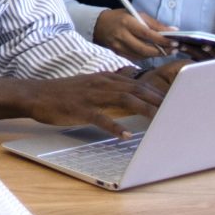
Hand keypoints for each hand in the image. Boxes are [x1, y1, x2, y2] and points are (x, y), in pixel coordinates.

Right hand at [8, 69, 170, 137]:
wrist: (37, 94)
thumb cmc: (65, 93)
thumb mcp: (91, 85)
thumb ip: (112, 87)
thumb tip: (133, 89)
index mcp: (105, 78)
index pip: (138, 83)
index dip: (158, 93)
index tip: (176, 102)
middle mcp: (101, 84)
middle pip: (136, 89)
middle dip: (158, 100)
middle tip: (177, 110)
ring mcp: (91, 96)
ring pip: (124, 99)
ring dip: (144, 109)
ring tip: (160, 121)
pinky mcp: (80, 108)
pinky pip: (100, 118)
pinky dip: (114, 126)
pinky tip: (125, 135)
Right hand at [93, 6, 174, 60]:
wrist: (98, 25)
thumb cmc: (121, 17)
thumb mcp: (136, 15)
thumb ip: (155, 24)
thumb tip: (174, 30)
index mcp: (127, 22)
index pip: (147, 34)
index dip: (162, 40)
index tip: (175, 42)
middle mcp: (122, 36)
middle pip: (145, 49)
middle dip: (162, 51)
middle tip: (175, 49)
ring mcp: (119, 47)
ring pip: (142, 55)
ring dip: (156, 55)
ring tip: (168, 51)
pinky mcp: (118, 54)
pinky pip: (136, 58)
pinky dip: (147, 56)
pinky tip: (154, 53)